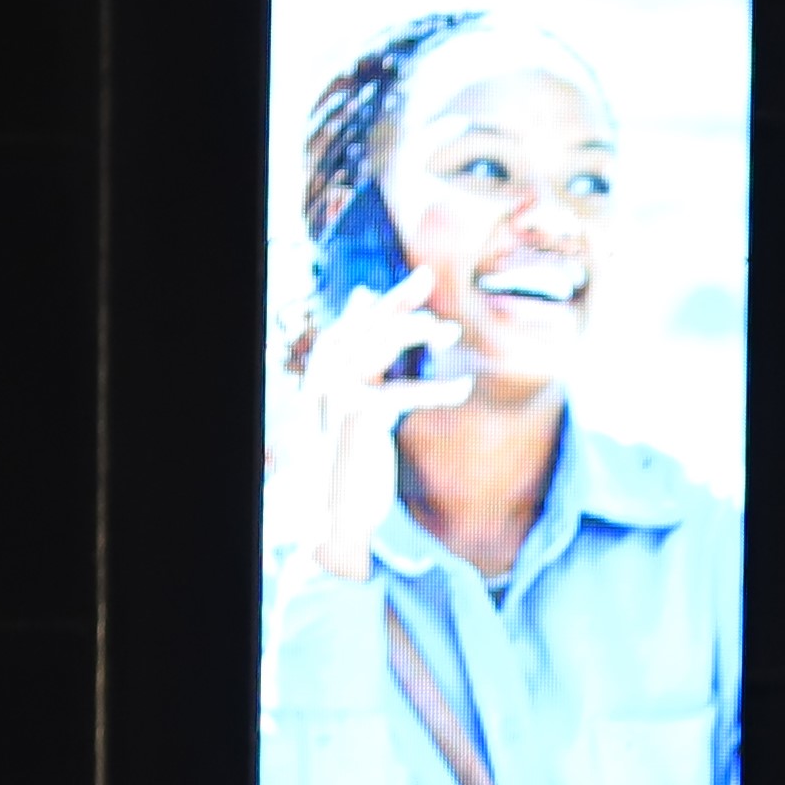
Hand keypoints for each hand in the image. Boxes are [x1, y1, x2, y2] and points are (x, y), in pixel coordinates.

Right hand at [299, 265, 476, 575]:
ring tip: (450, 331)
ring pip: (376, 347)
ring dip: (414, 332)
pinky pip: (398, 393)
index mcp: (327, 369)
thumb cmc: (353, 456)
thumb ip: (369, 361)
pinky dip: (432, 389)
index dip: (392, 299)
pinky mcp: (352, 416)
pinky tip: (461, 390)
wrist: (334, 509)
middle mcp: (324, 375)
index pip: (361, 322)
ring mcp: (333, 393)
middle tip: (430, 275)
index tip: (423, 278)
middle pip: (365, 324)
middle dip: (399, 299)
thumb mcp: (362, 403)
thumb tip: (368, 307)